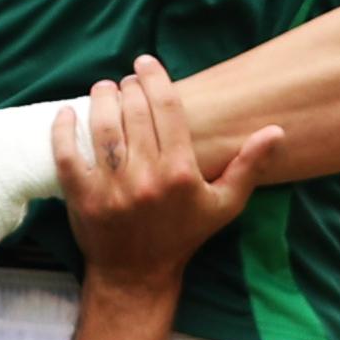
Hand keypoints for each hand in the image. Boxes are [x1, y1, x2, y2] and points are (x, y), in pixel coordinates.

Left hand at [55, 58, 280, 285]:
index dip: (155, 78)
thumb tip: (276, 131)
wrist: (137, 275)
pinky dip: (63, 129)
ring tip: (104, 90)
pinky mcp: (82, 197)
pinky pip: (66, 155)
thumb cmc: (183, 235)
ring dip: (101, 99)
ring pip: (103, 127)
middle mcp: (146, 177)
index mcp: (180, 172)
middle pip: (134, 112)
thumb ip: (249, 167)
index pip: (167, 109)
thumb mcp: (224, 205)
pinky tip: (67, 112)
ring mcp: (111, 187)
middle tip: (127, 81)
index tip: (145, 63)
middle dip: (129, 87)